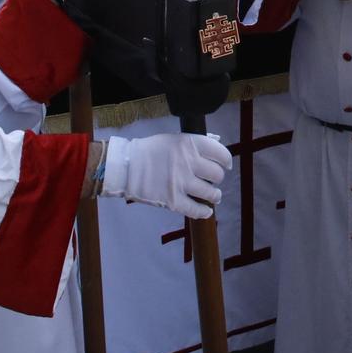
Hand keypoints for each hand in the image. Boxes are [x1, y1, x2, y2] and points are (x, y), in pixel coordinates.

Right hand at [103, 133, 231, 216]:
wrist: (125, 167)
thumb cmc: (150, 151)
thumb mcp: (173, 140)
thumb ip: (195, 144)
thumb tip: (217, 145)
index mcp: (189, 144)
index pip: (220, 153)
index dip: (225, 161)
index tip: (225, 166)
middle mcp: (188, 162)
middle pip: (217, 174)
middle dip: (217, 179)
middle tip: (213, 181)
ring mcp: (181, 183)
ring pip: (211, 193)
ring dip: (214, 195)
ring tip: (213, 196)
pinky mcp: (173, 201)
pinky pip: (196, 210)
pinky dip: (204, 212)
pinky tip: (206, 211)